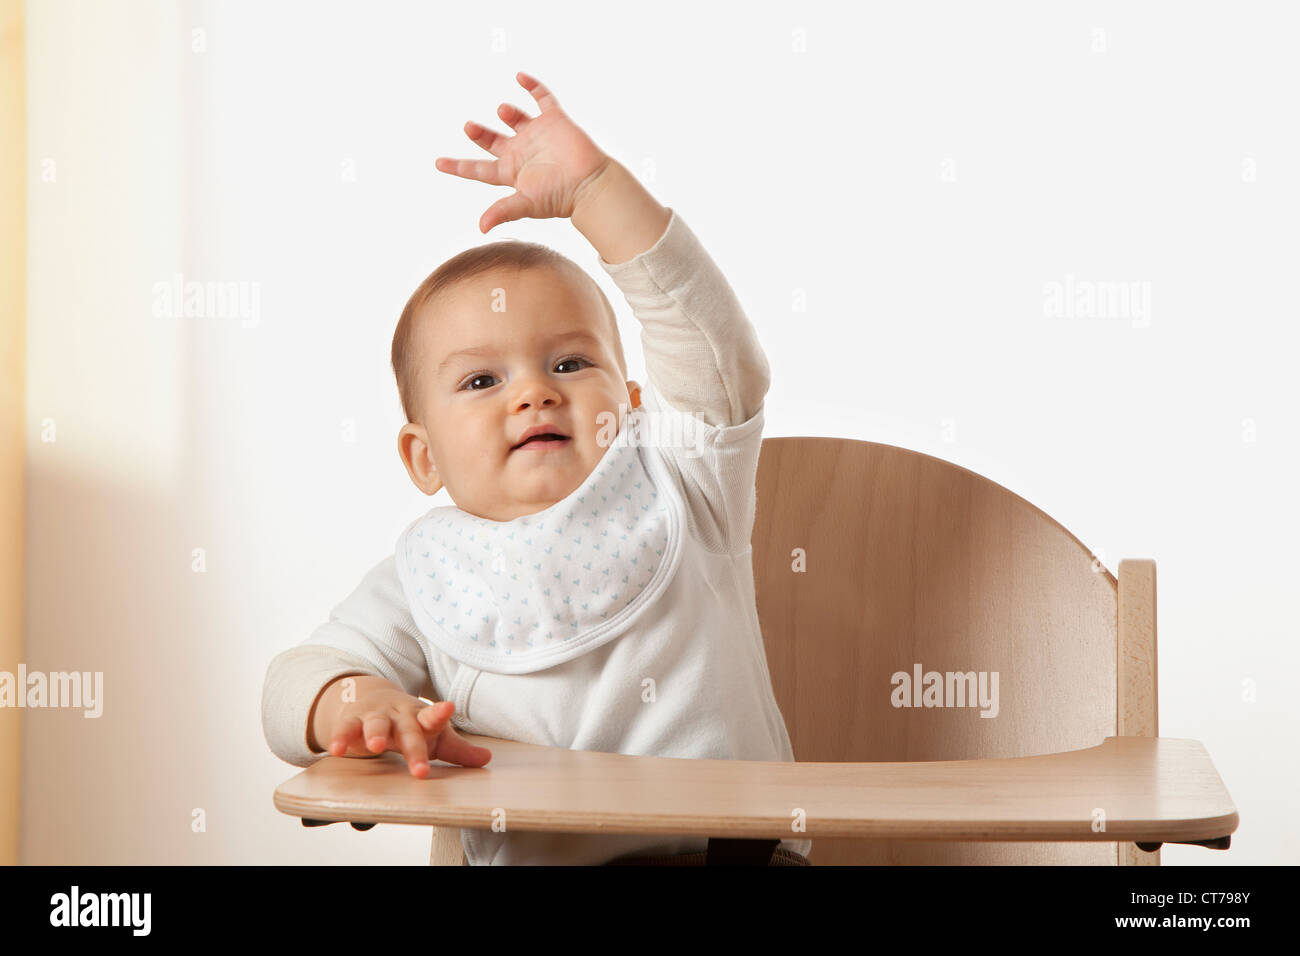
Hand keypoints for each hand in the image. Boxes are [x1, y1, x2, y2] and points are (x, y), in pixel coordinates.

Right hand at [326, 684, 491, 777]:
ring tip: (377, 747)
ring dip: (376, 734)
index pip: (434, 716)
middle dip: (414, 748)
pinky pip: (345, 729)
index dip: (441, 714)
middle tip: (419, 769)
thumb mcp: (433, 735)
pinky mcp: (352, 721)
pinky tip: (336, 750)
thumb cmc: (409, 723)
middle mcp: (399, 714)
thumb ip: (458, 750)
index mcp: (422, 717)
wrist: (372, 697)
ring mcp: (376, 715)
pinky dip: (340, 738)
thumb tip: (487, 759)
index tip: (449, 708)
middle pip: (408, 730)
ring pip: (376, 724)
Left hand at [435, 71, 612, 233]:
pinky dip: (531, 86)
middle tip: (468, 127)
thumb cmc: (559, 197)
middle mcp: (521, 152)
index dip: (458, 166)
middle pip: (492, 141)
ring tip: (502, 112)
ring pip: (514, 118)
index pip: (478, 169)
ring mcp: (537, 135)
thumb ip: (502, 212)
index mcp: (511, 172)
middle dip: (478, 134)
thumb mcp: (526, 204)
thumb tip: (481, 228)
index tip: (438, 163)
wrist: (589, 184)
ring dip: (505, 112)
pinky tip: (519, 77)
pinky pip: (542, 98)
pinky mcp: (554, 121)